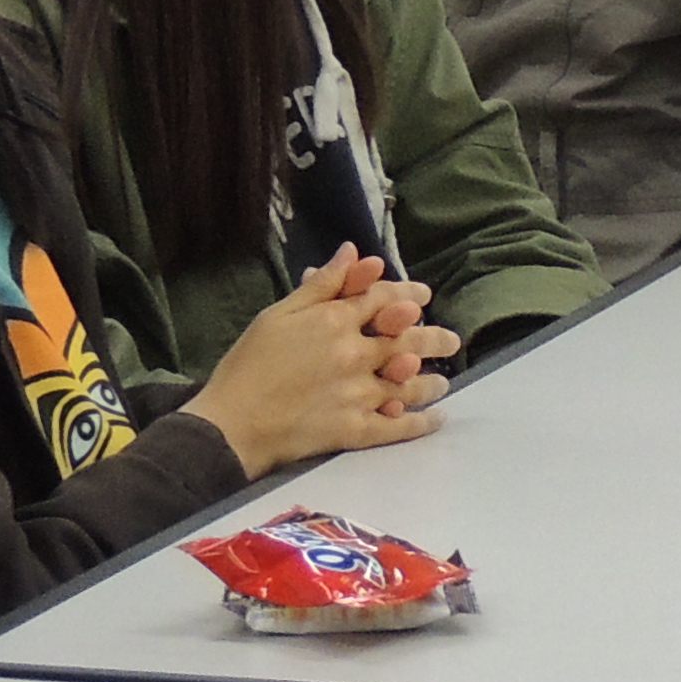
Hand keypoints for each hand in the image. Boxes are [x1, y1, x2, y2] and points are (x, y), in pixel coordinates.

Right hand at [188, 252, 452, 474]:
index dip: (407, 292)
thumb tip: (352, 251)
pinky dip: (420, 423)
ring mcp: (357, 394)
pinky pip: (396, 427)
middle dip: (433, 338)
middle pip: (407, 339)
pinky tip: (435, 418)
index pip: (384, 298)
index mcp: (335, 321)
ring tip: (442, 382)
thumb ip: (322, 284)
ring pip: (408, 383)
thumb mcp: (279, 313)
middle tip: (450, 341)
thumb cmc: (247, 365)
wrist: (230, 424)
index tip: (422, 295)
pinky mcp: (354, 430)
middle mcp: (354, 354)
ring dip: (430, 381)